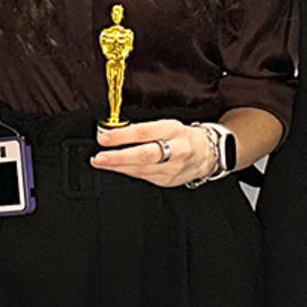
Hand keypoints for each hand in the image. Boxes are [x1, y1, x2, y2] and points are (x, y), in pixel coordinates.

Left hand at [91, 118, 217, 186]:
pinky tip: (116, 167)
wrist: (206, 154)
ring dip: (117, 166)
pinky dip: (126, 171)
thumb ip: (144, 129)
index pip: (145, 132)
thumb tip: (116, 132)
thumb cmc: (182, 136)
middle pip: (143, 155)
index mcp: (173, 130)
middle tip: (99, 157)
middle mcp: (175, 150)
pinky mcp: (167, 181)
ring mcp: (172, 168)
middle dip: (118, 157)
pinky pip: (142, 176)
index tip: (104, 137)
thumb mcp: (167, 125)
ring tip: (100, 161)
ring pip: (140, 169)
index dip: (122, 136)